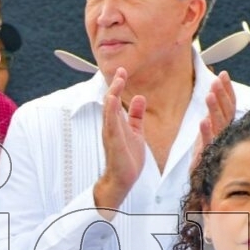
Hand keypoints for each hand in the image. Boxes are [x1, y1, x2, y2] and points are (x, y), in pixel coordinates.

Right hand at [93, 67, 146, 210]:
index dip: (119, 85)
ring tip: (117, 81)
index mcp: (117, 122)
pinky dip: (110, 111)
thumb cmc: (128, 158)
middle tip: (121, 71)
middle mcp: (111, 125)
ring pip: (109, 110)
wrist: (124, 179)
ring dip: (112, 94)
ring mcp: (110, 133)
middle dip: (115, 86)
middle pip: (111, 101)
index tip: (123, 71)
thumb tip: (140, 97)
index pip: (116, 99)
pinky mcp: (113, 141)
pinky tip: (111, 100)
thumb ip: (137, 115)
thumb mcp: (136, 132)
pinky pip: (110, 123)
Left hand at [192, 70, 235, 171]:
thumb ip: (213, 112)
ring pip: (219, 124)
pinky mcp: (208, 155)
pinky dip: (205, 131)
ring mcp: (218, 143)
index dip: (227, 89)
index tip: (223, 73)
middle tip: (216, 81)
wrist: (202, 178)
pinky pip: (208, 142)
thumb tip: (214, 91)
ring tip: (209, 95)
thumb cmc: (206, 152)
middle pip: (227, 111)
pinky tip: (202, 120)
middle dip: (222, 95)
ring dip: (214, 109)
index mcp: (226, 125)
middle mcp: (225, 133)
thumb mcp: (209, 128)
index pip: (230, 104)